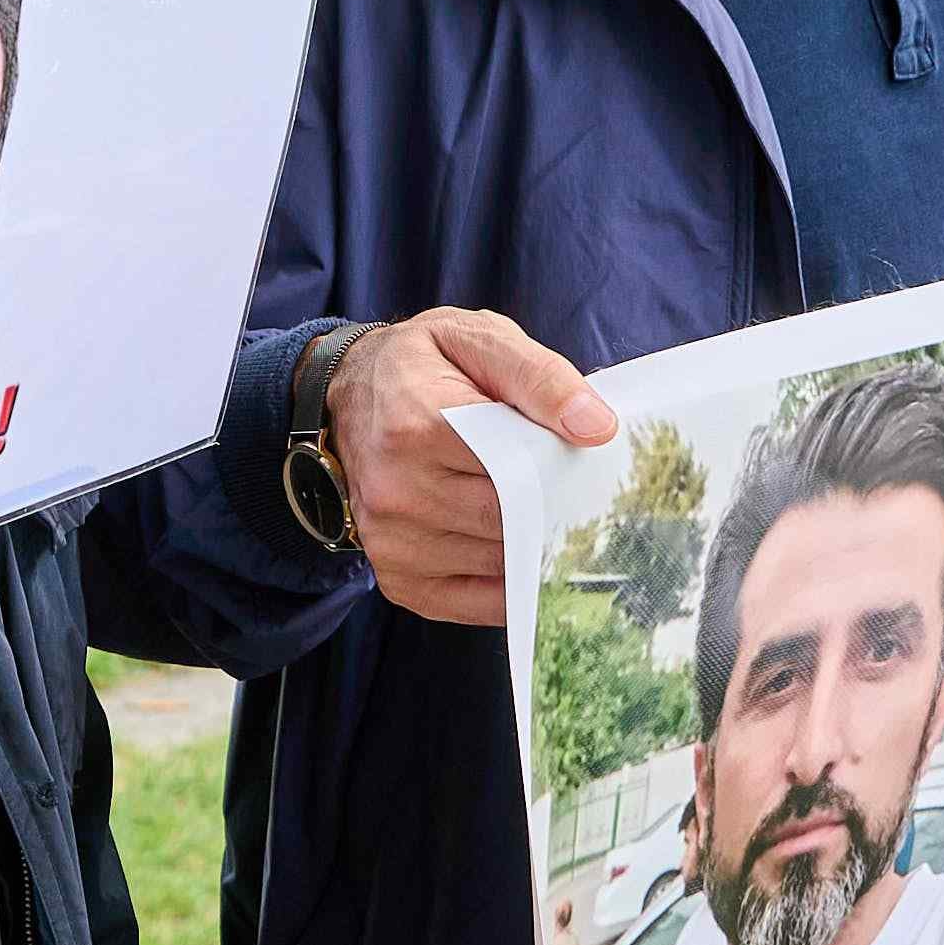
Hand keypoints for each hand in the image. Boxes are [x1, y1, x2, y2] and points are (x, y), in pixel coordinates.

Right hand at [321, 309, 615, 627]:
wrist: (347, 393)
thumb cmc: (422, 365)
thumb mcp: (478, 340)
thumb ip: (540, 377)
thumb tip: (596, 427)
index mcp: (418, 426)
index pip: (516, 473)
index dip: (559, 471)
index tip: (581, 462)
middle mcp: (396, 491)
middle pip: (510, 523)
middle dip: (550, 510)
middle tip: (573, 490)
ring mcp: (392, 541)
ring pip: (500, 565)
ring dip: (531, 547)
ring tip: (541, 512)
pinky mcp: (398, 578)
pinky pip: (476, 604)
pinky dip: (509, 585)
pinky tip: (517, 552)